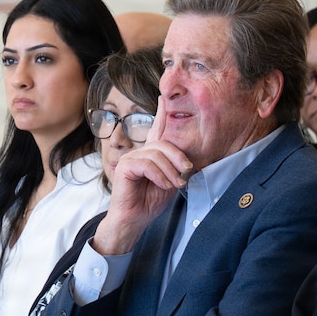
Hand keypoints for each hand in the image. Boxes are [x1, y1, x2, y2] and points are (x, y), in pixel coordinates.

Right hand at [93, 114, 191, 255]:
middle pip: (163, 143)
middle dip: (178, 158)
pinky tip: (164, 186)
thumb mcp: (172, 181)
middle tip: (186, 174)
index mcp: (152, 153)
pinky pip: (146, 164)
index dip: (162, 112)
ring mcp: (131, 158)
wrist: (136, 219)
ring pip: (156, 154)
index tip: (165, 96)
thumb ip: (178, 168)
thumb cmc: (152, 201)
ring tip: (175, 185)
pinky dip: (159, 175)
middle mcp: (141, 152)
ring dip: (170, 171)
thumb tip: (190, 161)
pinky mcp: (125, 167)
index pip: (158, 128)